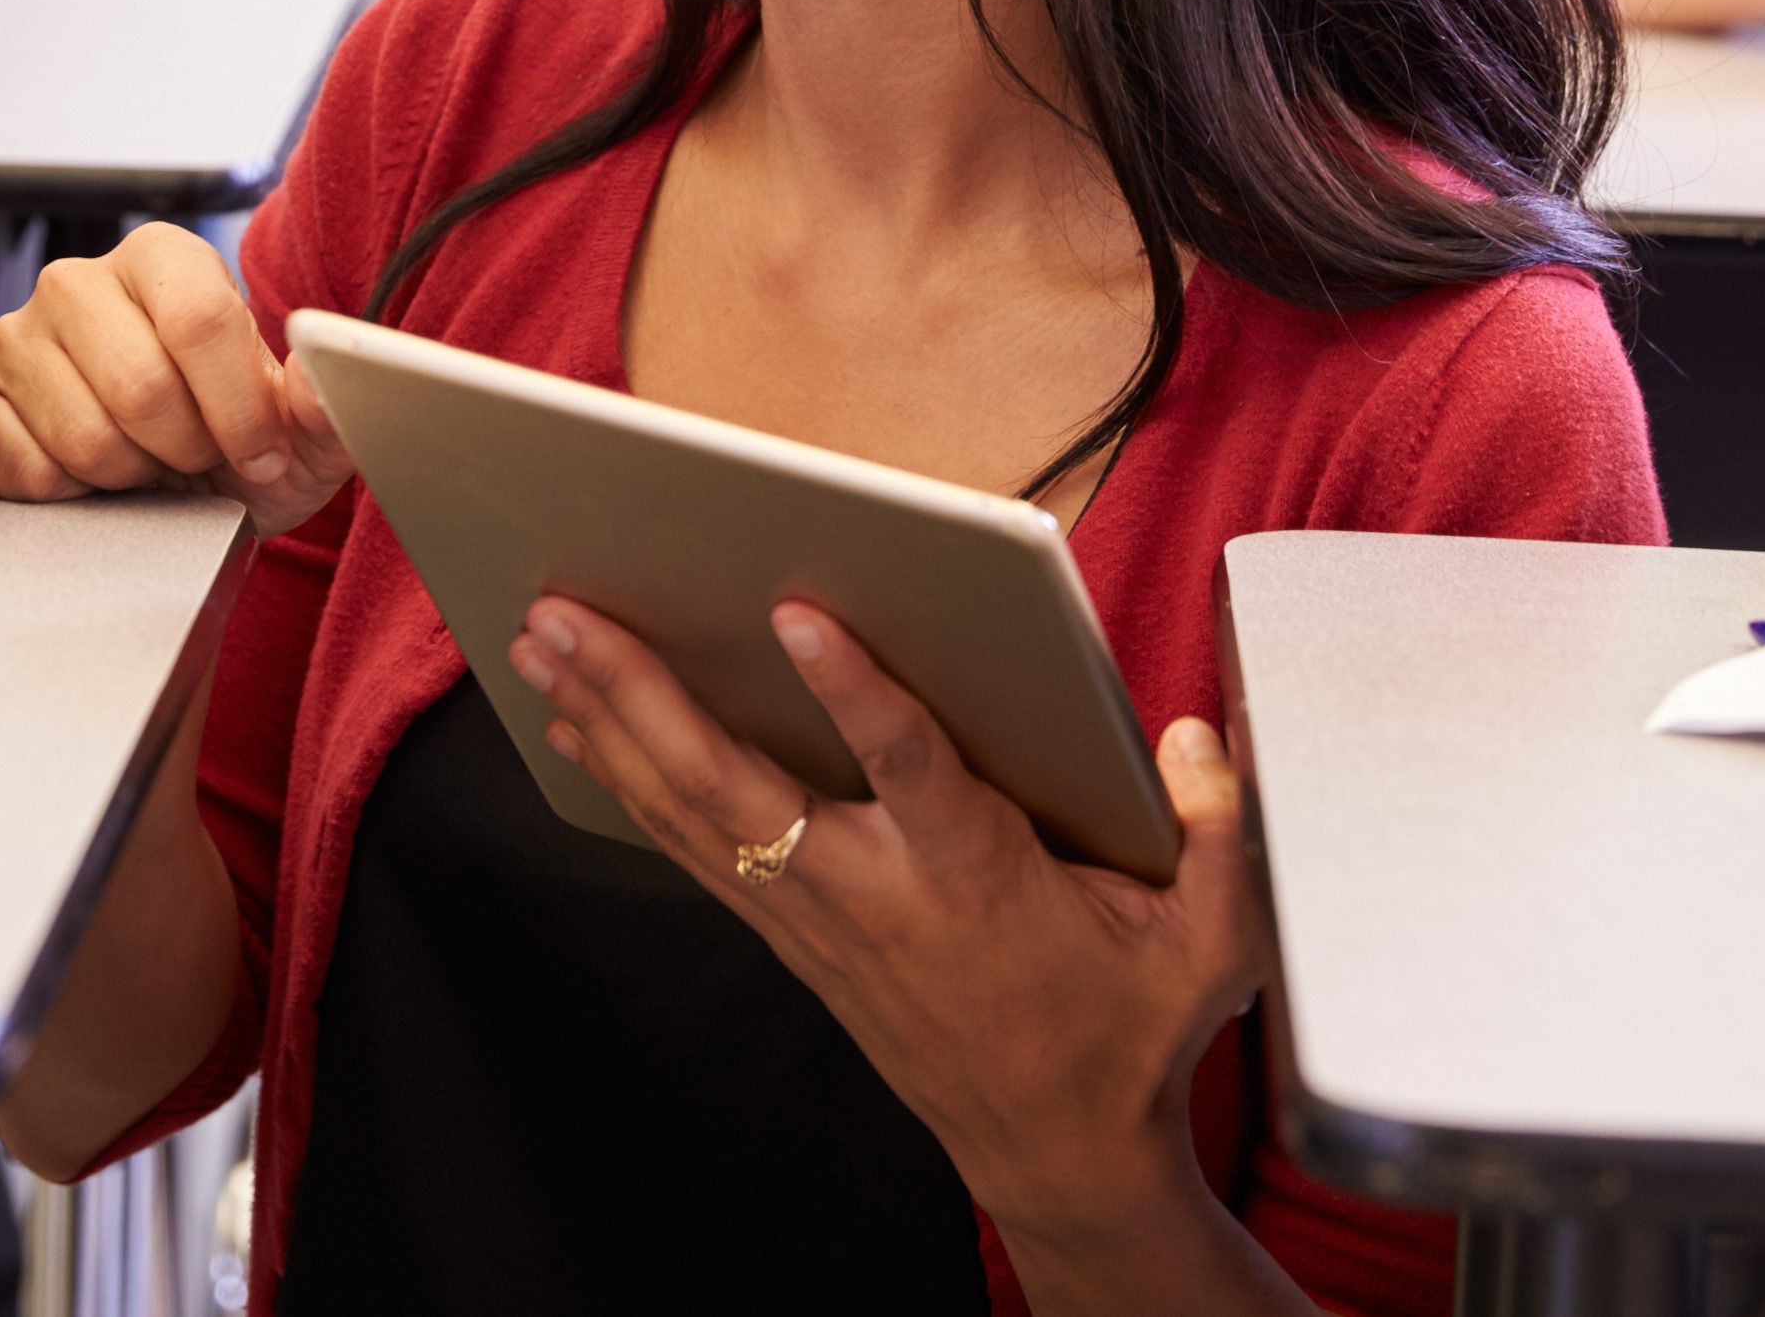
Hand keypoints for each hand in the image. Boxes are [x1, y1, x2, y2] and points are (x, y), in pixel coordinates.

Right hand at [0, 222, 353, 537]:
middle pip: (141, 386)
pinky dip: (74, 497)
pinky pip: (29, 470)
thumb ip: (325, 405)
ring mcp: (14, 337)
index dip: (240, 408)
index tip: (260, 453)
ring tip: (144, 462)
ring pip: (83, 438)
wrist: (160, 497)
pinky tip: (89, 474)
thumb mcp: (296, 438)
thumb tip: (327, 375)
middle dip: (186, 450)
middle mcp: (77, 281)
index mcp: (163, 258)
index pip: (201, 319)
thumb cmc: (231, 450)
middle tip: (196, 458)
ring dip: (131, 477)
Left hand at [515, 598, 1277, 1275]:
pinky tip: (579, 728)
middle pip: (739, 785)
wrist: (1064, 1153)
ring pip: (693, 813)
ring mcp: (822, 921)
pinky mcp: (798, 939)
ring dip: (610, 723)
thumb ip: (1222, 830)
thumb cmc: (1130, 1030)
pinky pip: (695, 849)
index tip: (793, 611)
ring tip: (542, 639)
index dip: (853, 689)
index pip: (909, 765)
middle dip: (644, 694)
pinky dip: (628, 783)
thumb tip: (1197, 738)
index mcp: (977, 876)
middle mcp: (877, 893)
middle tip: (570, 612)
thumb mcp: (1212, 941)